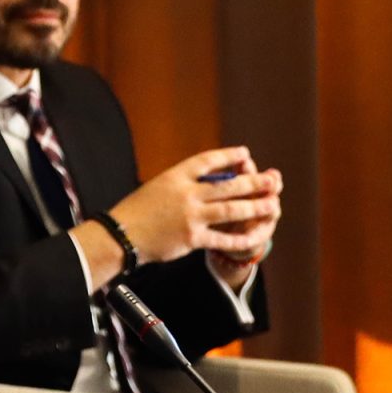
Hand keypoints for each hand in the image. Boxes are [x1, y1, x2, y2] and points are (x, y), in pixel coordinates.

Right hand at [105, 147, 281, 265]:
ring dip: (255, 207)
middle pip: (228, 185)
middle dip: (254, 182)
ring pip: (231, 210)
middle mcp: (185, 194)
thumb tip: (209, 181)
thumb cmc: (136, 211)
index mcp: (175, 177)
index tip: (244, 153)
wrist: (119, 235)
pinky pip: (223, 239)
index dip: (228, 156)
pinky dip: (240, 239)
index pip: (207, 161)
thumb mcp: (156, 187)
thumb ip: (182, 184)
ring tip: (272, 205)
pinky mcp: (192, 238)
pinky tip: (254, 238)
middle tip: (272, 180)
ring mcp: (190, 216)